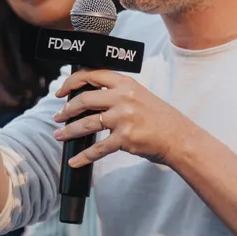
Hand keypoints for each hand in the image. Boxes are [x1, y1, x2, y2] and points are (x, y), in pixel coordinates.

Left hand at [54, 70, 193, 167]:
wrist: (178, 137)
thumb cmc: (157, 118)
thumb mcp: (138, 96)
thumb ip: (116, 93)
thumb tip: (86, 98)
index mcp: (125, 83)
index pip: (92, 75)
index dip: (71, 82)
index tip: (60, 91)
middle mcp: (124, 97)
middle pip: (84, 99)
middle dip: (66, 110)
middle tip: (58, 117)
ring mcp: (124, 118)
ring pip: (87, 124)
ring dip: (69, 131)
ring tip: (59, 135)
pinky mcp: (125, 138)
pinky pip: (98, 148)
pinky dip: (83, 156)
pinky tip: (74, 160)